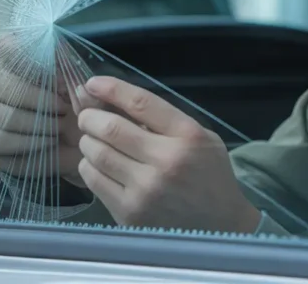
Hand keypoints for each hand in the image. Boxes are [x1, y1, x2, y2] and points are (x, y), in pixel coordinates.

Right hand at [0, 33, 102, 187]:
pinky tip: (48, 139)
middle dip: (43, 100)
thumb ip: (77, 80)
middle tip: (63, 108)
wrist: (64, 143)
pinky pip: (6, 138)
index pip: (5, 44)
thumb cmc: (68, 105)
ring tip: (59, 125)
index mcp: (11, 56)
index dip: (28, 56)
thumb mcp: (78, 88)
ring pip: (9, 115)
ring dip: (41, 123)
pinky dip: (33, 141)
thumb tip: (75, 85)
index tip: (52, 72)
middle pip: (9, 86)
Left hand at [75, 76, 260, 233]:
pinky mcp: (129, 212)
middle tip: (87, 116)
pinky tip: (97, 164)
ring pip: (97, 154)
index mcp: (187, 136)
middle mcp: (166, 161)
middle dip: (90, 117)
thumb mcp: (200, 137)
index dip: (111, 89)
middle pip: (111, 128)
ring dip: (87, 141)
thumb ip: (164, 120)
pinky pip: (94, 180)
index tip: (93, 84)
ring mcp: (145, 190)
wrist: (219, 224)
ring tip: (92, 140)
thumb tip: (114, 101)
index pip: (141, 103)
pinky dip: (89, 166)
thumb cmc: (208, 175)